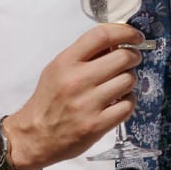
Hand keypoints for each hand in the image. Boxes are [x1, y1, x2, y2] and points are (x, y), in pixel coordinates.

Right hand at [2, 24, 143, 168]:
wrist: (34, 136)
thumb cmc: (49, 100)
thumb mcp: (57, 70)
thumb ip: (84, 56)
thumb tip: (117, 43)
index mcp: (66, 62)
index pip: (101, 35)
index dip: (125, 32)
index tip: (136, 36)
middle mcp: (77, 80)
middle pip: (123, 57)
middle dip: (133, 57)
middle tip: (131, 62)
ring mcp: (88, 103)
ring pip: (129, 80)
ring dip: (130, 81)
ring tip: (120, 85)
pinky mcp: (97, 125)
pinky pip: (128, 105)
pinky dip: (128, 101)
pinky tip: (119, 102)